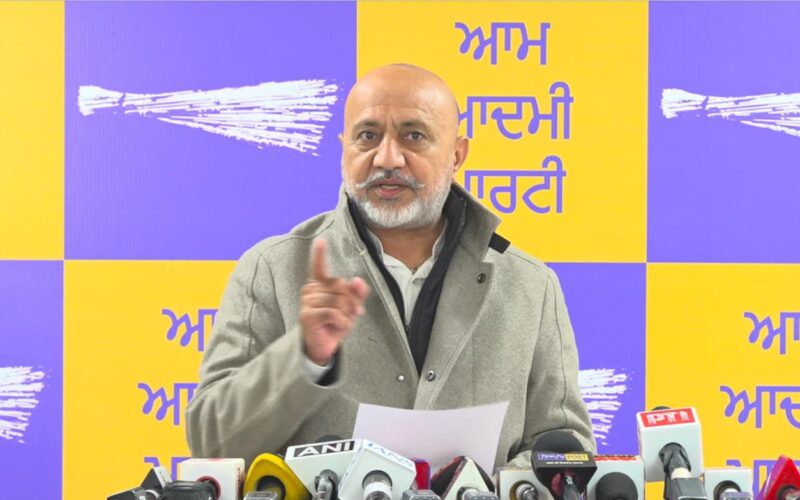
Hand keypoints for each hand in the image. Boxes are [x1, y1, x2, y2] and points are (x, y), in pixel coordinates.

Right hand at [300, 239, 368, 364]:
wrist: (323, 346)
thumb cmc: (335, 323)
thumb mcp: (350, 306)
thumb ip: (357, 292)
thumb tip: (357, 280)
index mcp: (319, 284)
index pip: (318, 266)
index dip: (319, 253)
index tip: (321, 240)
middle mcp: (310, 290)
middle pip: (341, 286)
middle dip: (351, 302)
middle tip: (351, 314)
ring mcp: (307, 302)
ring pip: (339, 301)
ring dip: (347, 315)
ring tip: (341, 322)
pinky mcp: (307, 315)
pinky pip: (334, 313)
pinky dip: (342, 322)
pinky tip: (338, 326)